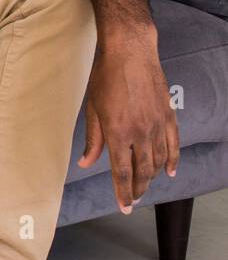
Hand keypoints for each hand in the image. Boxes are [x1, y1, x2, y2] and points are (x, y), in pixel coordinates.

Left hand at [77, 19, 178, 212]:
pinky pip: (173, 145)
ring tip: (144, 187)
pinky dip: (172, 161)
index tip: (124, 207)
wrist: (130, 52)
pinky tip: (169, 172)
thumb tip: (86, 163)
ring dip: (151, 177)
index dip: (122, 192)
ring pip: (158, 161)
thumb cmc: (104, 77)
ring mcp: (157, 125)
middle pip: (142, 171)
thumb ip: (92, 139)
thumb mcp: (92, 108)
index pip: (121, 172)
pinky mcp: (168, 116)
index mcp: (118, 132)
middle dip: (137, 188)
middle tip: (133, 200)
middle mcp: (140, 133)